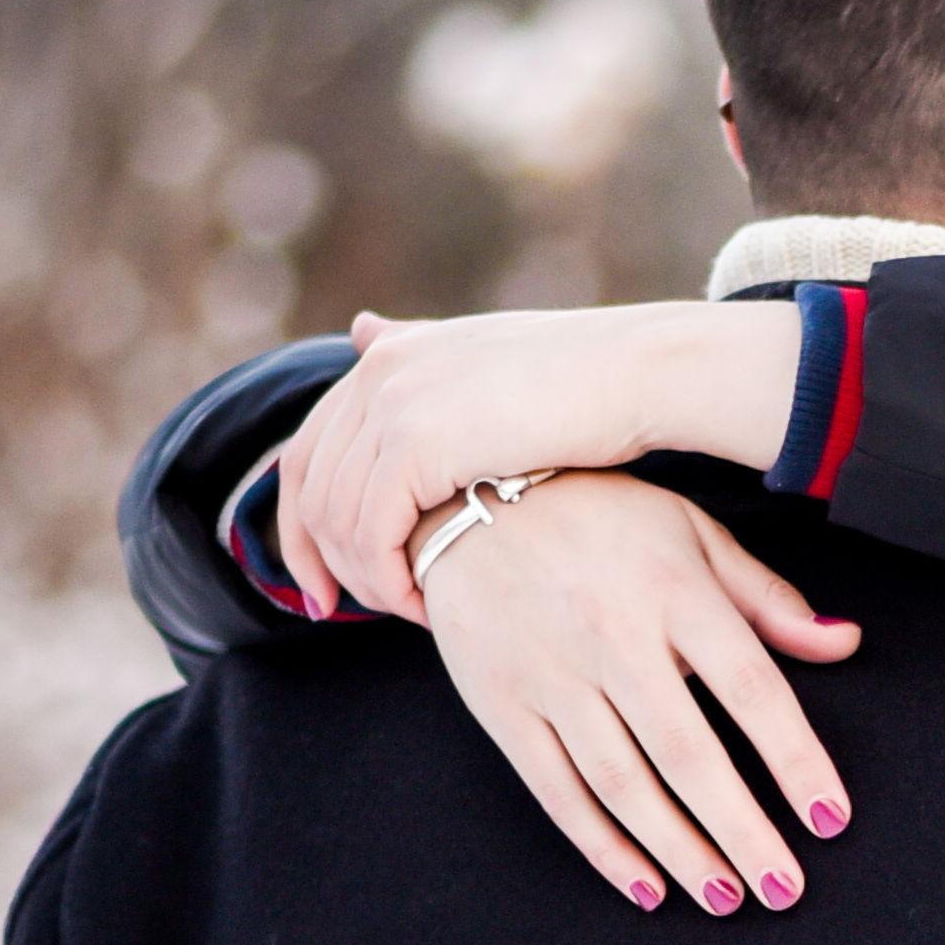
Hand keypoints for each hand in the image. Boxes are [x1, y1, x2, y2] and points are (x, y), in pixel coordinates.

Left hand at [276, 298, 796, 625]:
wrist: (643, 375)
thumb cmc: (591, 385)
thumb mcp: (490, 361)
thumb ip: (424, 357)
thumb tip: (364, 330)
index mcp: (391, 354)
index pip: (306, 449)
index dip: (301, 522)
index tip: (320, 582)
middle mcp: (379, 371)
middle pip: (309, 488)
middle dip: (319, 561)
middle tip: (336, 613)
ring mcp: (393, 404)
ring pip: (337, 520)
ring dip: (365, 580)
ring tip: (411, 609)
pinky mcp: (416, 444)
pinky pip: (371, 537)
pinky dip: (390, 583)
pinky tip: (428, 605)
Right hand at [419, 474, 862, 913]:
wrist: (463, 493)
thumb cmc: (599, 516)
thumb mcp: (691, 533)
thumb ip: (766, 598)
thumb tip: (844, 642)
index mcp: (674, 591)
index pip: (751, 688)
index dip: (795, 759)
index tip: (830, 819)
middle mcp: (613, 637)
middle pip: (688, 754)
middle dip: (742, 832)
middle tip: (784, 890)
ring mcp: (552, 676)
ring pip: (622, 784)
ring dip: (678, 851)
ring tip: (725, 898)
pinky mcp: (502, 706)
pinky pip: (557, 790)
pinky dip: (602, 847)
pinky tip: (645, 887)